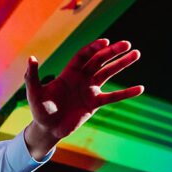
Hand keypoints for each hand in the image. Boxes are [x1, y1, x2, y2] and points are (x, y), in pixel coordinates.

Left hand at [23, 39, 143, 158]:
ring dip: (122, 63)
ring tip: (136, 54)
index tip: (106, 42)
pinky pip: (113, 97)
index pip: (84, 56)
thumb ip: (33, 77)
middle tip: (127, 44)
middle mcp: (82, 79)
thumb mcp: (34, 93)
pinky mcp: (95, 104)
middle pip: (100, 60)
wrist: (48, 129)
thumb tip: (31, 58)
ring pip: (109, 73)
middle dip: (113, 52)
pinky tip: (140, 89)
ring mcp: (90, 90)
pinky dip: (126, 93)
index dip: (94, 48)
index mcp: (69, 73)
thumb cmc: (39, 110)